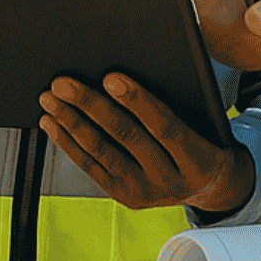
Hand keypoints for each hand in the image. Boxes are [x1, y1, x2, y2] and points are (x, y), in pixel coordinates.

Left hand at [38, 73, 253, 215]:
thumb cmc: (205, 134)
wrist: (212, 184)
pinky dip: (68, 143)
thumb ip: (178, 95)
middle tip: (62, 82)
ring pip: (103, 153)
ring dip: (71, 122)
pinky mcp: (125, 197)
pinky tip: (52, 122)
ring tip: (49, 98)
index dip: (138, 101)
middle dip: (90, 106)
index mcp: (200, 158)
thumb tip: (130, 62)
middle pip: (126, 137)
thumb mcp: (206, 118)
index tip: (110, 76)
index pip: (166, 126)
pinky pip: (91, 167)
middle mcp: (172, 182)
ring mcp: (146, 193)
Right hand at [183, 0, 260, 68]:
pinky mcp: (230, 26)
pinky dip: (236, 54)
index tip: (215, 17)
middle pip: (196, 3)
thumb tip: (255, 23)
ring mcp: (227, 3)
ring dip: (230, 43)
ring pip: (204, 28)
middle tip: (251, 34)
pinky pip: (219, 46)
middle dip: (218, 24)